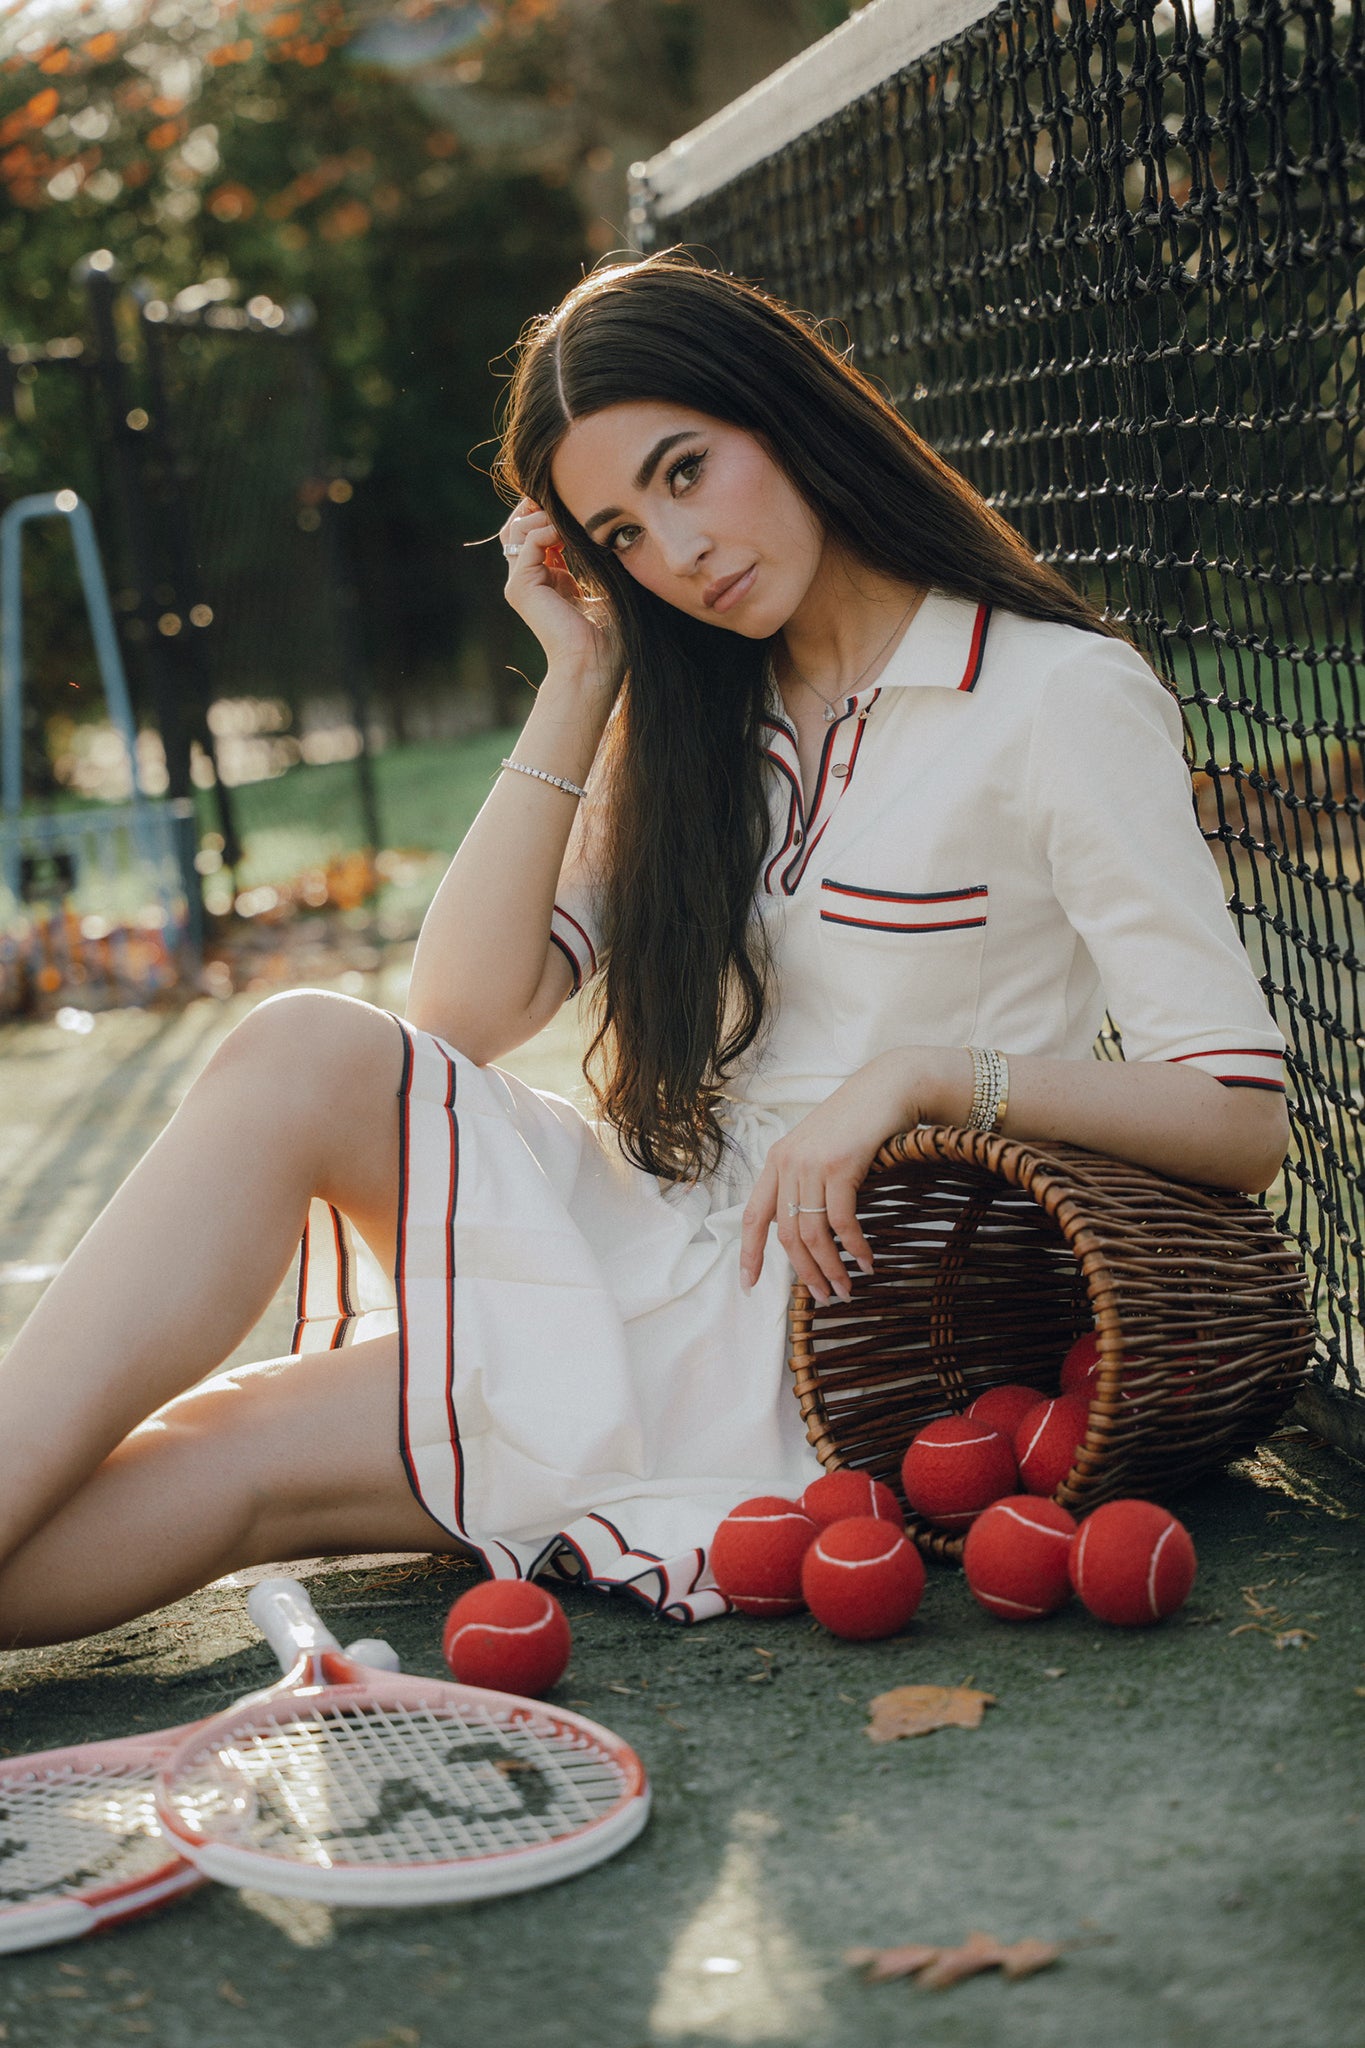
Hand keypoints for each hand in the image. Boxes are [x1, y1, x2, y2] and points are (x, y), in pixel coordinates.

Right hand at [499, 497, 617, 696]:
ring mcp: (521, 583)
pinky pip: (527, 542)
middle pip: (519, 525)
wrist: (594, 665)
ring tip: (567, 517)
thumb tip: (607, 525)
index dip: (551, 510)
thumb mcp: (606, 585)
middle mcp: (529, 580)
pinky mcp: (521, 587)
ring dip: (542, 515)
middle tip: (564, 496)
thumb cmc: (608, 635)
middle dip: (539, 505)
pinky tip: (565, 532)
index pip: (537, 531)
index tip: (578, 501)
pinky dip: (546, 529)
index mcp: (549, 579)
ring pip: (517, 529)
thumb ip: (597, 557)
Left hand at [739, 1050, 961, 1302]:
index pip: (753, 1216)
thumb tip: (803, 1231)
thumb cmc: (858, 1122)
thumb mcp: (819, 1149)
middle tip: (825, 1297)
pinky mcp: (840, 1165)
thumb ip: (804, 1181)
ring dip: (831, 1268)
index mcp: (777, 1161)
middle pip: (787, 1235)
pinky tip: (867, 1261)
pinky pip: (842, 1221)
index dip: (750, 1254)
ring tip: (847, 1289)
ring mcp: (812, 1163)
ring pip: (813, 1233)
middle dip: (806, 1273)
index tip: (749, 1285)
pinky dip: (854, 1248)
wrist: (888, 1088)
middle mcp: (787, 1162)